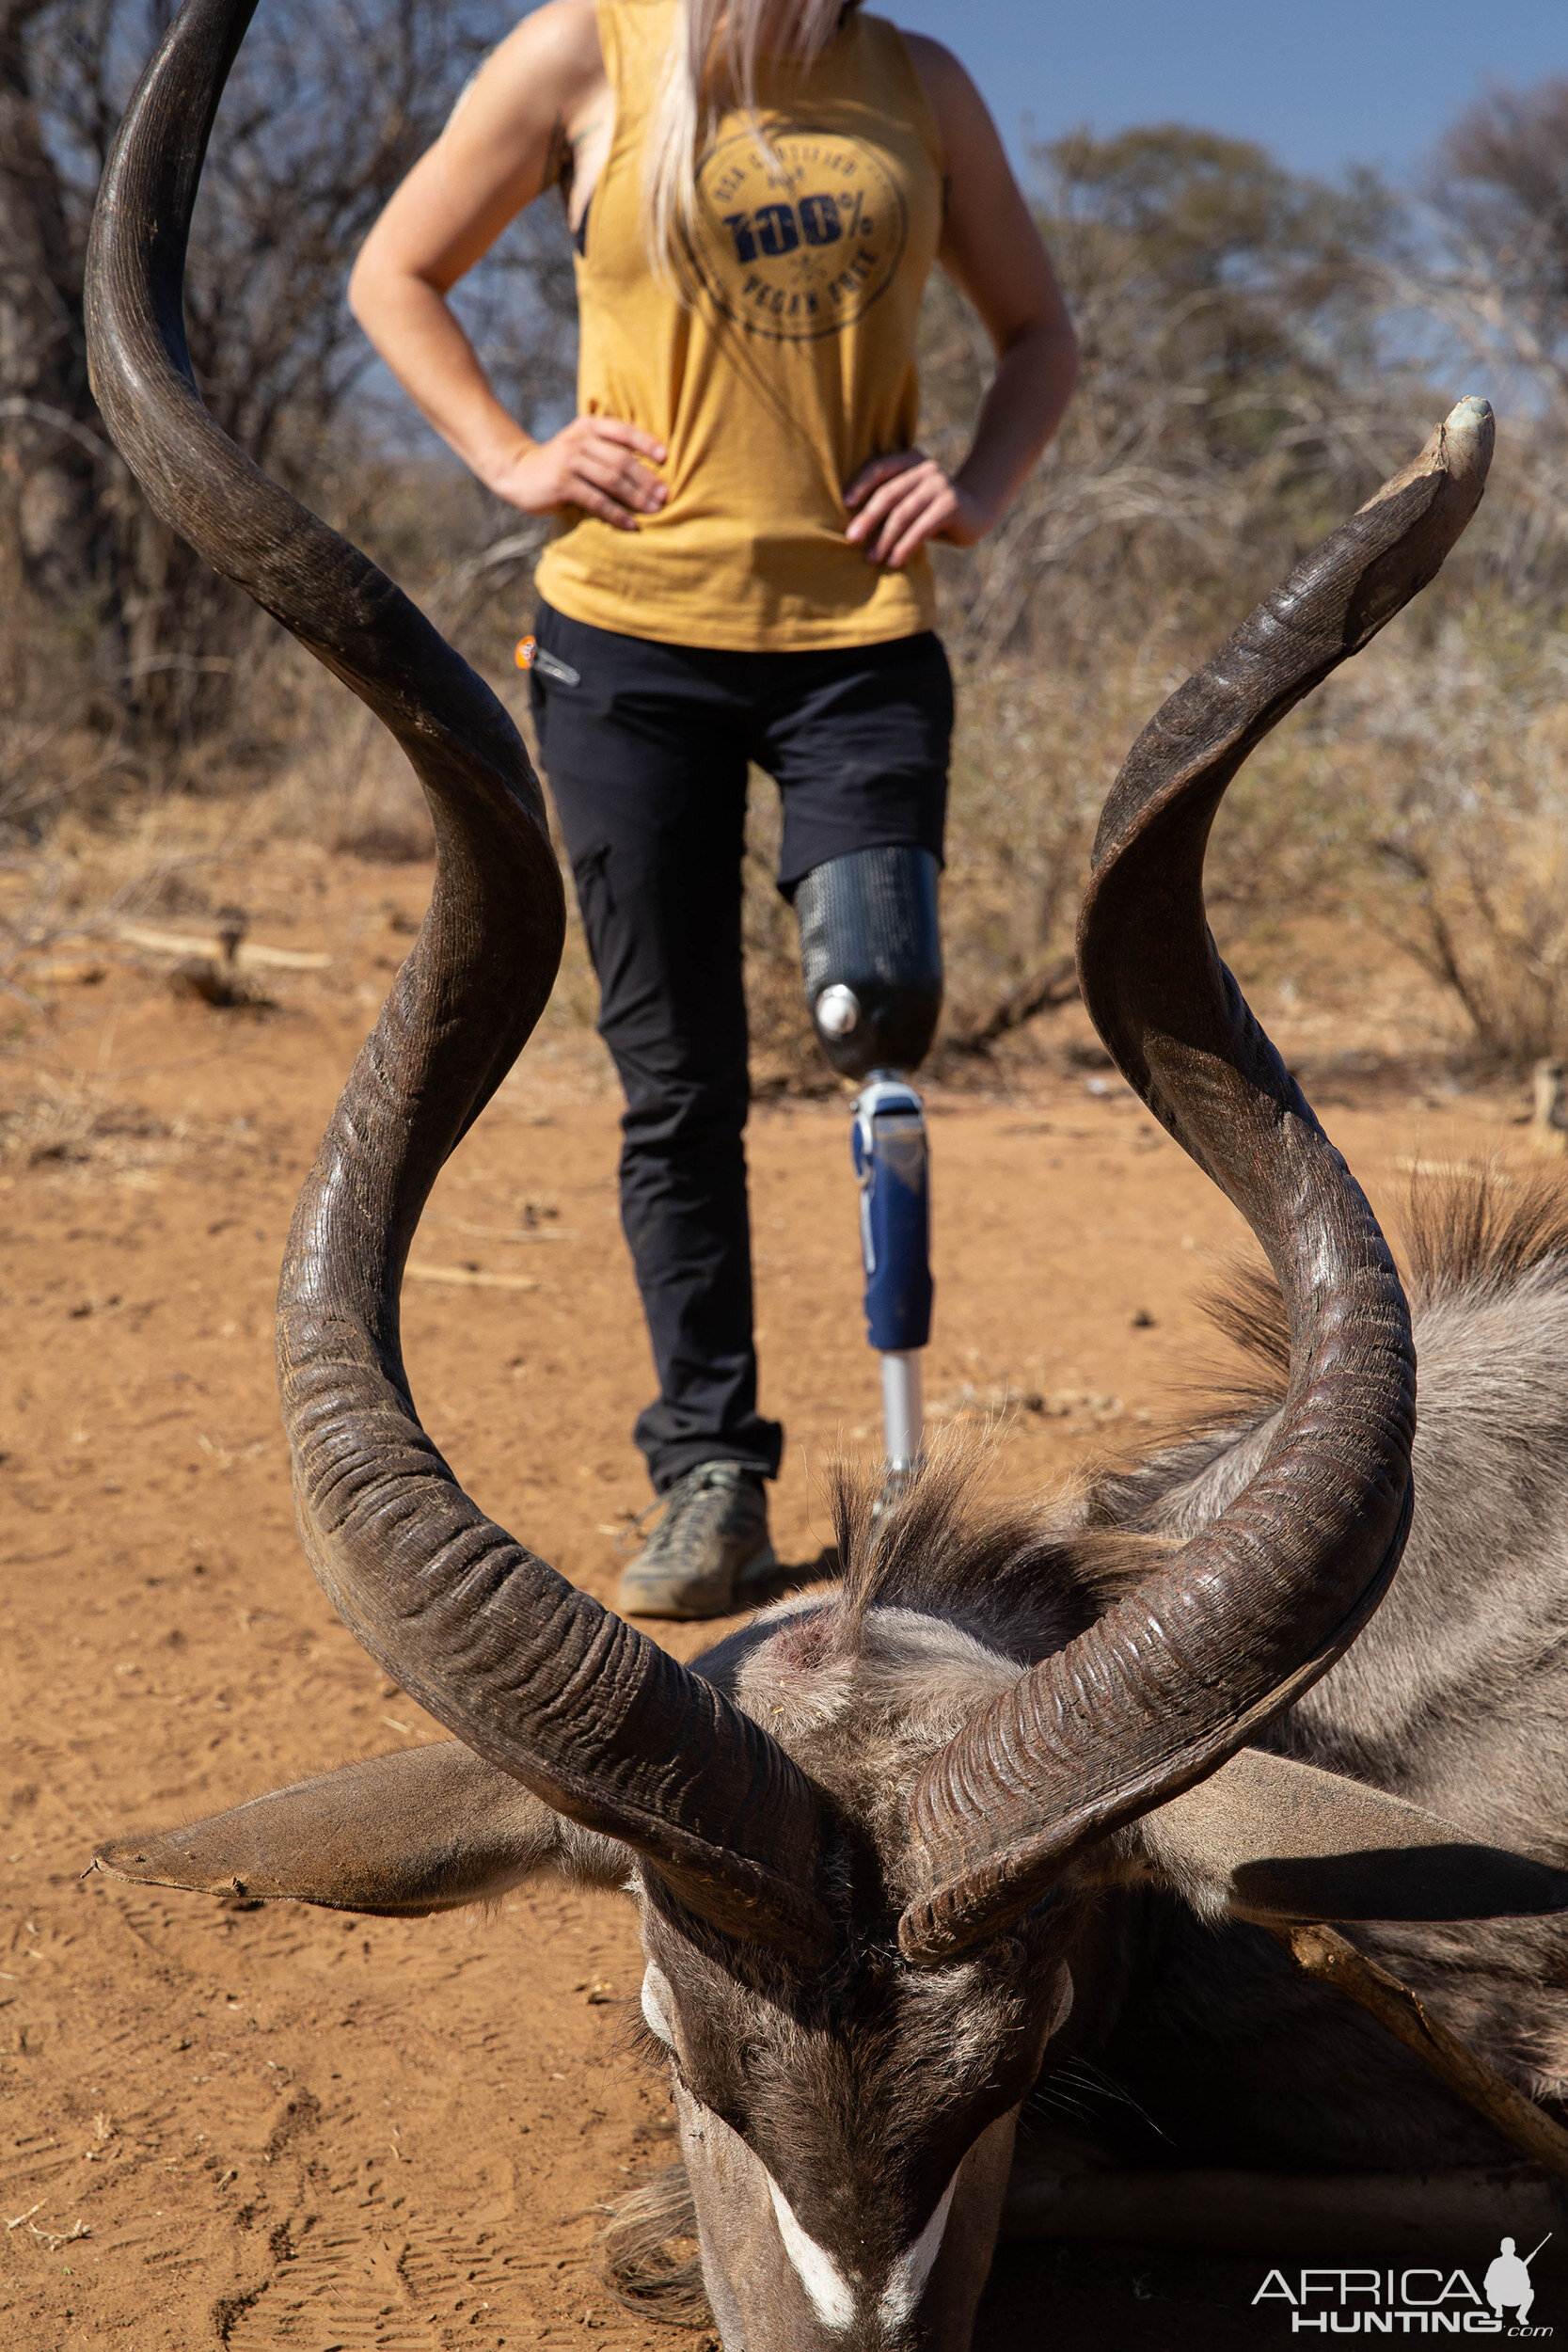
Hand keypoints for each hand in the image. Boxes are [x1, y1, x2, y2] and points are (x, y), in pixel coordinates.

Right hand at [487, 414, 666, 529]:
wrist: (519, 473)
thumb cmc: (561, 464)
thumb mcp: (580, 445)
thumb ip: (605, 448)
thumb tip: (648, 468)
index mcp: (588, 426)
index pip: (623, 431)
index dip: (646, 443)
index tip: (666, 458)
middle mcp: (579, 440)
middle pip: (622, 460)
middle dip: (647, 479)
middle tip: (665, 495)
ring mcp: (570, 462)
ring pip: (612, 480)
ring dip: (637, 497)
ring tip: (655, 510)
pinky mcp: (563, 484)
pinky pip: (597, 501)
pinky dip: (616, 514)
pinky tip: (631, 524)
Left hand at [844, 450, 991, 567]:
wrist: (979, 511)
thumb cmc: (933, 510)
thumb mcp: (911, 501)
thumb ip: (890, 504)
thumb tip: (854, 527)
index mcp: (910, 462)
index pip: (880, 468)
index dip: (861, 484)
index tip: (845, 503)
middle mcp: (925, 469)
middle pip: (888, 494)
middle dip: (867, 518)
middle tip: (851, 538)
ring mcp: (939, 485)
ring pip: (903, 513)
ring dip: (885, 539)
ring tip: (872, 558)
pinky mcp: (950, 505)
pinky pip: (921, 528)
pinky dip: (905, 546)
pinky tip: (894, 561)